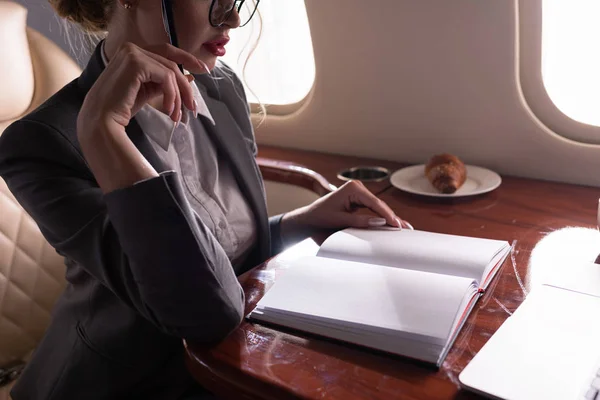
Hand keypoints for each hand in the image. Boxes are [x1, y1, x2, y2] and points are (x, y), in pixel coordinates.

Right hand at [79, 42, 205, 133]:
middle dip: (185, 85)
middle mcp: (131, 48)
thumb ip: (164, 82)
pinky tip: (168, 109)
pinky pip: (166, 77)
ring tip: (176, 116)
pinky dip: (172, 95)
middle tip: (193, 106)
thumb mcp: (147, 91)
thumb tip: (189, 77)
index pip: (166, 51)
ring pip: (171, 71)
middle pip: (171, 62)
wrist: (102, 120)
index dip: (186, 58)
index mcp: (132, 52)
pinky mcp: (136, 63)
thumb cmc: (120, 108)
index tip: (203, 70)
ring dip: (178, 96)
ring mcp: (133, 53)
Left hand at [281, 180, 412, 242]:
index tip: (397, 225)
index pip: (374, 203)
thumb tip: (379, 223)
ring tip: (405, 228)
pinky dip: (382, 218)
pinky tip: (393, 224)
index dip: (387, 215)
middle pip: (379, 205)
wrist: (308, 218)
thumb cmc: (320, 217)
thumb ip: (360, 221)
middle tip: (406, 229)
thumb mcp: (340, 220)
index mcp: (353, 188)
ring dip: (389, 218)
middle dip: (391, 217)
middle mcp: (358, 187)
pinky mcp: (359, 200)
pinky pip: (373, 210)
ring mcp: (359, 193)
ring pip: (378, 207)